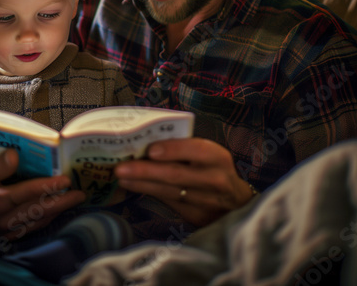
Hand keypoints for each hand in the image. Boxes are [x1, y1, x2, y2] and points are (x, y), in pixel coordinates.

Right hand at [0, 149, 85, 239]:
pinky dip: (46, 219)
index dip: (48, 186)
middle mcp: (5, 218)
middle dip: (62, 202)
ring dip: (57, 211)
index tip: (65, 180)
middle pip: (39, 210)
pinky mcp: (8, 235)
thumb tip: (15, 155)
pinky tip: (56, 212)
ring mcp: (7, 229)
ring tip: (73, 201)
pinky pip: (31, 228)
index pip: (28, 193)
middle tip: (80, 194)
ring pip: (38, 220)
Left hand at [115, 138, 254, 226]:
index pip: (196, 150)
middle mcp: (213, 179)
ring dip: (141, 183)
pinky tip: (131, 186)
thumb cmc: (214, 168)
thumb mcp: (209, 154)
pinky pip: (168, 202)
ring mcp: (205, 201)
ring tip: (120, 177)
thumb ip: (185, 147)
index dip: (174, 149)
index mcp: (217, 157)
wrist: (236, 202)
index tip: (151, 150)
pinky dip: (147, 193)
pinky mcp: (195, 216)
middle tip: (121, 168)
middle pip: (176, 175)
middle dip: (145, 170)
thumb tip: (148, 141)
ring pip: (168, 191)